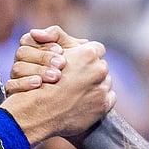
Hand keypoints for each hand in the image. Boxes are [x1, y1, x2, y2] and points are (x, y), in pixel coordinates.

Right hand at [0, 33, 115, 142]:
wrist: (39, 112)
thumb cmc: (41, 80)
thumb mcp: (46, 51)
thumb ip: (59, 37)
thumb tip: (75, 38)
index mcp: (88, 53)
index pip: (96, 48)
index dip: (86, 55)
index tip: (79, 62)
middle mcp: (100, 69)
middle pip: (101, 65)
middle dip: (92, 70)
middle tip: (78, 78)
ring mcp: (103, 88)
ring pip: (105, 81)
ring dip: (96, 84)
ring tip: (79, 91)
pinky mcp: (104, 105)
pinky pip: (109, 98)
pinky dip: (100, 99)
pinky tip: (85, 101)